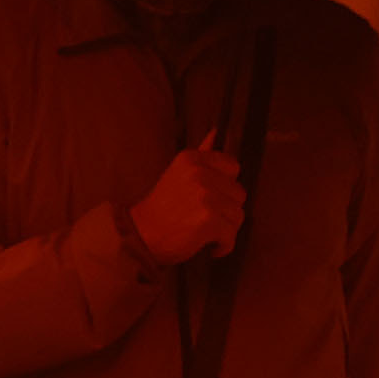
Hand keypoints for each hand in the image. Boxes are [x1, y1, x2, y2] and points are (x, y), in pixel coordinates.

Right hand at [131, 146, 243, 264]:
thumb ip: (202, 154)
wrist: (139, 235)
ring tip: (203, 231)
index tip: (206, 197)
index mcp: (192, 159)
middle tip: (201, 217)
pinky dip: (223, 246)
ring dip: (225, 229)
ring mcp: (205, 197)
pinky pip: (231, 235)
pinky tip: (208, 246)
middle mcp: (199, 174)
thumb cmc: (161, 208)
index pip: (233, 167)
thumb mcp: (178, 174)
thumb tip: (217, 131)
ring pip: (238, 215)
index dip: (223, 186)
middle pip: (239, 193)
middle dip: (225, 209)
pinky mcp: (208, 219)